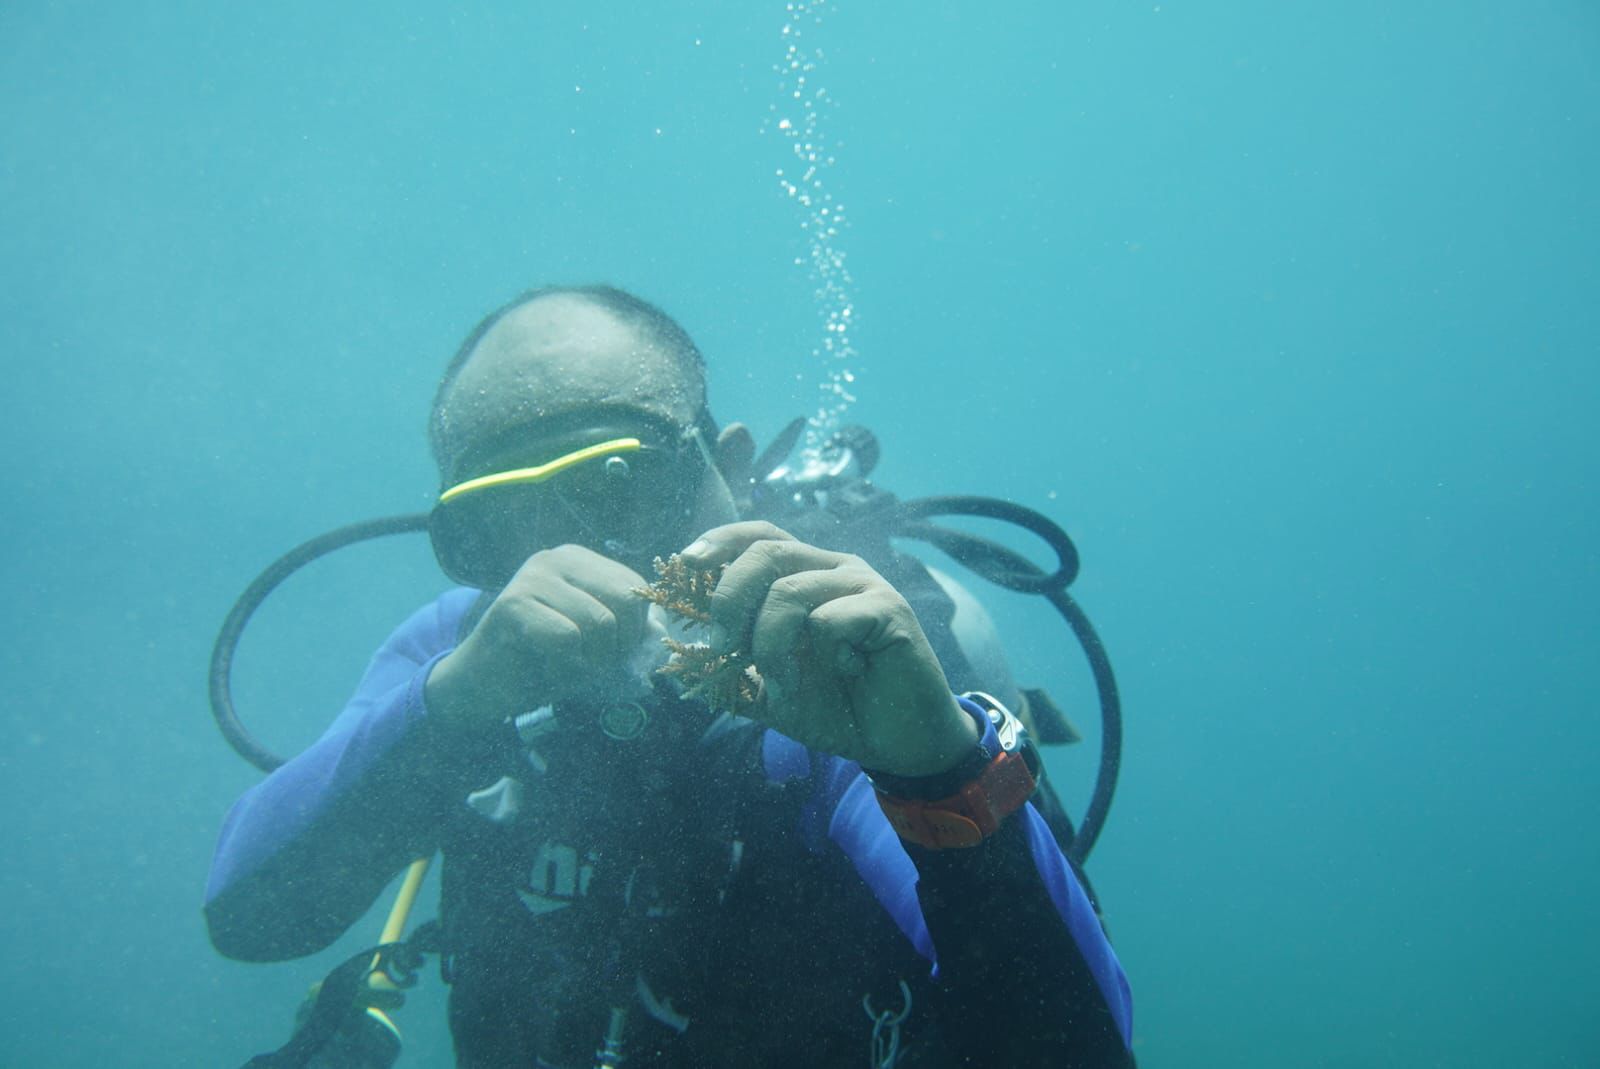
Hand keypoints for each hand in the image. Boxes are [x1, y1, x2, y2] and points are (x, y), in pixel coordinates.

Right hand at [426, 544, 650, 735]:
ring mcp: (533, 576)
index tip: (609, 654)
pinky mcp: (512, 603)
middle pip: (625, 601)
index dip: (634, 632)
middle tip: (591, 666)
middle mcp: (558, 557)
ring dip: (590, 661)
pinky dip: (565, 664)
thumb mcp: (596, 645)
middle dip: (618, 646)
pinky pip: (567, 637)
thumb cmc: (542, 664)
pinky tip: (544, 667)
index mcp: (581, 561)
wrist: (481, 686)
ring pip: (599, 622)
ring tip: (564, 666)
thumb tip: (662, 633)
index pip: (636, 589)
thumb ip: (629, 635)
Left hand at [680, 522, 977, 776]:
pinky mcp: (889, 609)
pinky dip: (821, 655)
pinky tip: (844, 673)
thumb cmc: (836, 707)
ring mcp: (862, 585)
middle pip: (765, 551)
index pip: (758, 536)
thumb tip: (677, 663)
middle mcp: (832, 569)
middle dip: (729, 599)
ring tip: (783, 683)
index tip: (684, 565)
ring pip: (789, 590)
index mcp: (804, 576)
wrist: (897, 742)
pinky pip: (830, 619)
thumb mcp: (768, 693)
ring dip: (770, 644)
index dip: (719, 542)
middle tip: (721, 648)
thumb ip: (729, 674)